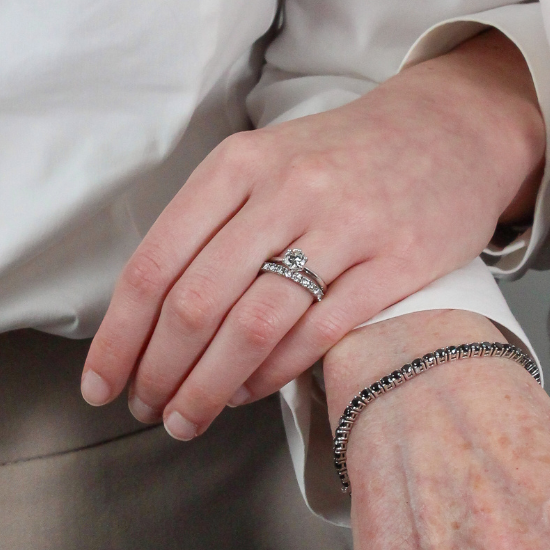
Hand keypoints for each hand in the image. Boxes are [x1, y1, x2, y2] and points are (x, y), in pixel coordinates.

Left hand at [79, 30, 543, 437]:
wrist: (450, 131)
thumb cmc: (344, 159)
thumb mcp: (267, 165)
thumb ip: (211, 228)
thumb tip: (151, 320)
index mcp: (239, 167)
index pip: (154, 265)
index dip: (118, 338)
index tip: (100, 384)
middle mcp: (286, 192)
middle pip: (195, 303)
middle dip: (157, 371)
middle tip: (145, 408)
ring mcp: (344, 228)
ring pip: (252, 327)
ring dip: (208, 387)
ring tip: (187, 418)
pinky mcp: (395, 265)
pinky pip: (317, 335)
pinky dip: (272, 376)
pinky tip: (248, 395)